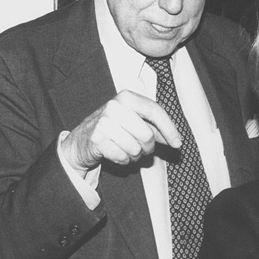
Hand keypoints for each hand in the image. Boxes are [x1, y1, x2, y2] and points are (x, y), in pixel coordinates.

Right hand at [60, 90, 180, 176]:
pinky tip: (116, 153)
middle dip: (148, 147)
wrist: (81, 142)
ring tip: (126, 149)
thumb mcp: (134, 123)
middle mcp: (115, 106)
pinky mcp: (97, 139)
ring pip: (135, 148)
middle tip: (141, 148)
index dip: (169, 129)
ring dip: (135, 155)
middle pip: (147, 134)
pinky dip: (123, 160)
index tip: (178, 144)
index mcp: (128, 97)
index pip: (155, 111)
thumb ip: (155, 128)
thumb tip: (175, 139)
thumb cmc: (113, 130)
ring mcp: (104, 122)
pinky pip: (123, 157)